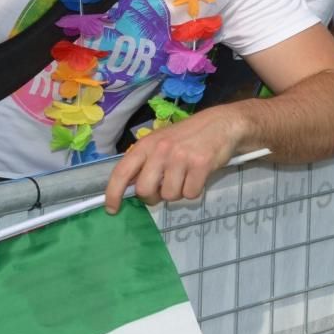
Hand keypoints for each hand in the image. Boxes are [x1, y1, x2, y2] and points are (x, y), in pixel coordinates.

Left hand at [104, 108, 239, 212]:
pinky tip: (198, 176)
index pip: (122, 172)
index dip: (113, 193)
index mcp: (146, 145)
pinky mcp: (201, 165)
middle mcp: (160, 150)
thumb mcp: (160, 142)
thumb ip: (145, 163)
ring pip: (170, 195)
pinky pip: (191, 194)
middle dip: (153, 197)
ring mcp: (181, 157)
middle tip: (163, 190)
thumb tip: (130, 189)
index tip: (112, 209)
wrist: (221, 124)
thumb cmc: (188, 136)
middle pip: (145, 190)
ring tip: (186, 177)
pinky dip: (195, 191)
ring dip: (178, 193)